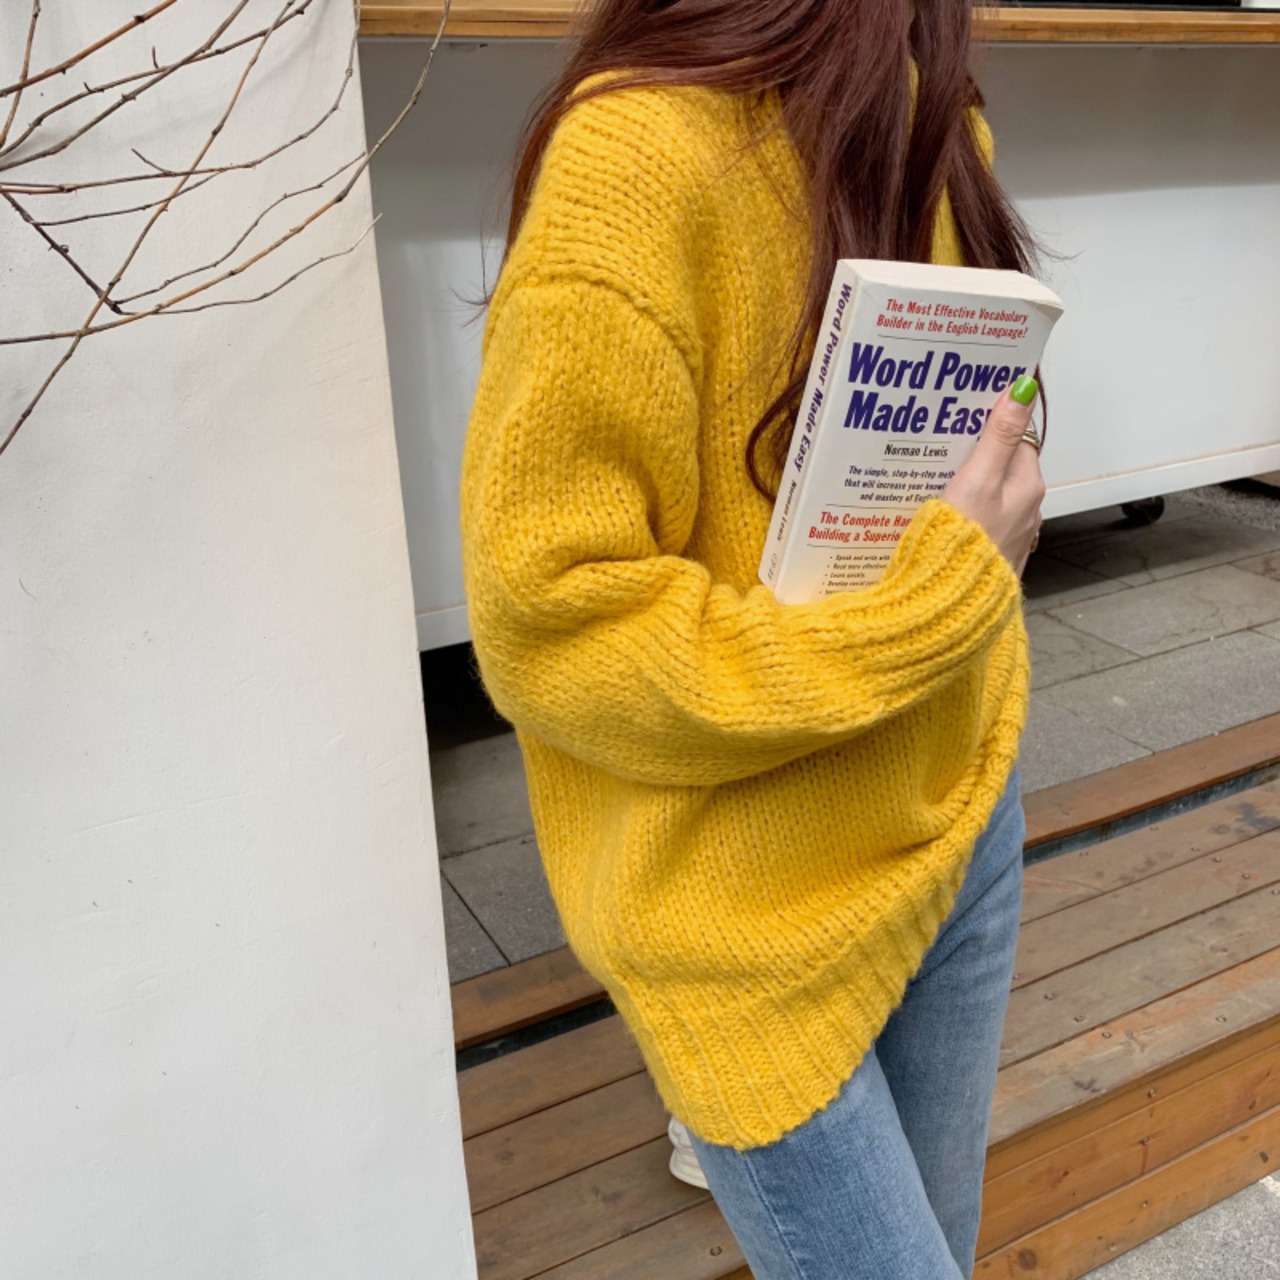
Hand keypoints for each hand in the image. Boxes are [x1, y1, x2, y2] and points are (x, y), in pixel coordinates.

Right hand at [940, 378, 1044, 576]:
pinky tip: (943, 513)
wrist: (952, 602)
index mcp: (1027, 484)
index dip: (990, 422)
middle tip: (941, 442)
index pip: (1014, 438)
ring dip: (970, 484)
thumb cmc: (964, 543)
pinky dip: (967, 511)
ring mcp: (1012, 532)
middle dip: (977, 453)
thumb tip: (1024, 390)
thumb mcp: (979, 480)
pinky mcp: (994, 552)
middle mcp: (1027, 508)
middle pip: (1002, 466)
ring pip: (991, 495)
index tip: (964, 412)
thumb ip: (999, 435)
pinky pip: (982, 520)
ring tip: (935, 476)